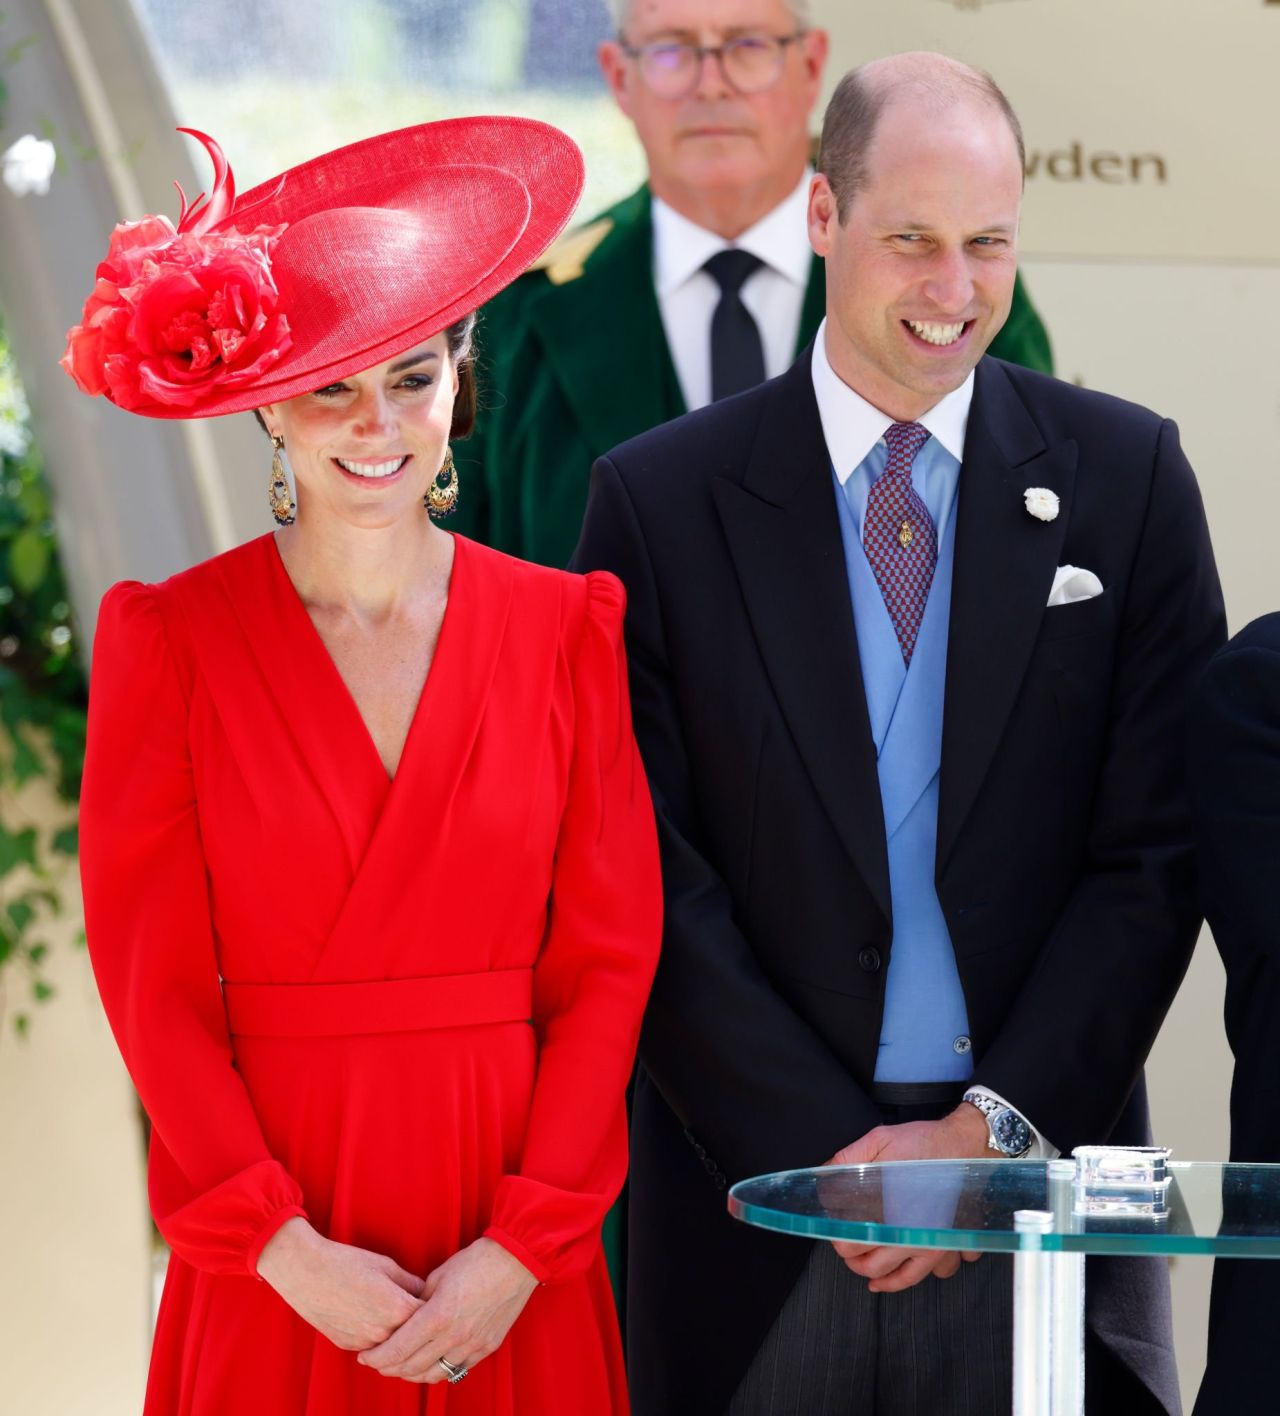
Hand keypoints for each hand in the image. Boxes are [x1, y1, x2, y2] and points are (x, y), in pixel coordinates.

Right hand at [256, 1217, 424, 1349]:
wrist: (307, 1273)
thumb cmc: (348, 1263)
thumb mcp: (386, 1265)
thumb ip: (410, 1282)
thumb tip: (426, 1292)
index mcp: (397, 1308)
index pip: (429, 1316)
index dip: (434, 1305)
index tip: (436, 1297)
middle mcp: (383, 1332)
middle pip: (413, 1334)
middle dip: (418, 1322)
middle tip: (417, 1305)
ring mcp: (365, 1343)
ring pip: (392, 1343)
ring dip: (398, 1331)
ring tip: (393, 1310)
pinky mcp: (349, 1346)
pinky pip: (372, 1345)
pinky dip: (378, 1336)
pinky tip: (372, 1316)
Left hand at [357, 1237, 538, 1383]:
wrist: (515, 1261)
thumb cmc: (475, 1261)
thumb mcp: (438, 1276)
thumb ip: (418, 1302)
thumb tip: (403, 1318)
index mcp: (438, 1315)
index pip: (398, 1349)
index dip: (377, 1357)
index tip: (365, 1356)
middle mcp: (454, 1336)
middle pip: (411, 1366)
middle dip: (388, 1368)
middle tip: (377, 1363)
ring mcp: (472, 1345)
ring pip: (433, 1375)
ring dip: (411, 1375)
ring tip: (400, 1367)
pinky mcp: (486, 1347)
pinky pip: (456, 1369)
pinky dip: (438, 1371)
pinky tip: (428, 1364)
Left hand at [826, 1104, 989, 1292]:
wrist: (966, 1144)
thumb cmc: (926, 1143)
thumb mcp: (881, 1140)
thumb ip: (850, 1157)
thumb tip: (825, 1171)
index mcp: (893, 1211)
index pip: (856, 1244)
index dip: (840, 1243)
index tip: (836, 1236)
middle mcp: (914, 1234)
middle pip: (875, 1267)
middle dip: (856, 1262)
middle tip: (848, 1250)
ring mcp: (934, 1242)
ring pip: (905, 1278)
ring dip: (885, 1277)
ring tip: (870, 1269)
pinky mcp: (951, 1242)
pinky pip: (937, 1275)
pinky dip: (918, 1276)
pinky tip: (901, 1271)